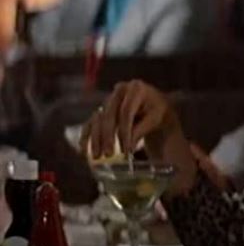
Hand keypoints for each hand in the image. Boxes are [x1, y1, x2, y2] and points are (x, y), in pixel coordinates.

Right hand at [79, 81, 196, 194]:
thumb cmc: (158, 111)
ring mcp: (108, 100)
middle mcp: (119, 91)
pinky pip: (90, 123)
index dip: (124, 132)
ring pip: (97, 120)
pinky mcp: (100, 110)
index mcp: (135, 89)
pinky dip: (87, 137)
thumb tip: (127, 147)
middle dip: (108, 137)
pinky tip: (83, 150)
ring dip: (96, 139)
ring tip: (98, 156)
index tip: (127, 150)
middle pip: (109, 116)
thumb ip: (141, 129)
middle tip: (109, 154)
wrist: (154, 106)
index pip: (126, 112)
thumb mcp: (155, 118)